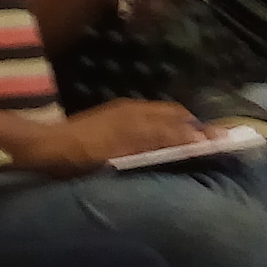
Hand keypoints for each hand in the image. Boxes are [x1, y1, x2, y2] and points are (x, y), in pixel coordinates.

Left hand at [37, 99, 205, 173]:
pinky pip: (142, 131)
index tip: (222, 142)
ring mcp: (118, 121)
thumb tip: (200, 135)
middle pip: (171, 116)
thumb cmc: (86, 149)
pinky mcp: (107, 132)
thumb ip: (163, 135)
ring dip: (175, 133)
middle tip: (210, 148)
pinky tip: (157, 153)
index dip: (200, 129)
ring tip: (190, 152)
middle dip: (192, 128)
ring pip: (156, 123)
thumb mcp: (128, 142)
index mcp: (138, 113)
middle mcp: (131, 112)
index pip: (180, 117)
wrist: (45, 149)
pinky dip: (158, 139)